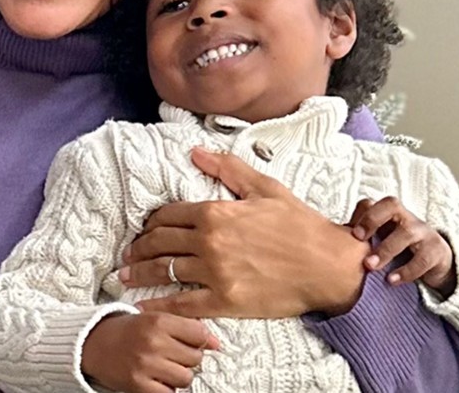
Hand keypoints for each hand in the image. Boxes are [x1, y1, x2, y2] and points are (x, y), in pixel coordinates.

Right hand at [82, 312, 218, 392]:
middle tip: (169, 355)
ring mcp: (145, 364)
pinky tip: (155, 380)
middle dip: (186, 359)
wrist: (90, 344)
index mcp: (157, 321)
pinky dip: (165, 389)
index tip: (185, 342)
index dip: (196, 340)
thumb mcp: (153, 319)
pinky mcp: (138, 385)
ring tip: (162, 368)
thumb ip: (185, 327)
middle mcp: (152, 342)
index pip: (200, 334)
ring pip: (186, 377)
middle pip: (195, 358)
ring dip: (177, 375)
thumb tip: (217, 344)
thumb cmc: (126, 331)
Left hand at [119, 148, 369, 318]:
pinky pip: (183, 304)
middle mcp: (210, 242)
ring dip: (140, 273)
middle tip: (129, 252)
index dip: (151, 222)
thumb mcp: (266, 188)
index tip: (145, 229)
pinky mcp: (226, 301)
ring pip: (165, 271)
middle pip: (159, 243)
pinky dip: (160, 306)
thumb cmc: (301, 226)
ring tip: (126, 275)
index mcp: (216, 213)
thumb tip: (196, 152)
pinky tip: (144, 305)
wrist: (331, 266)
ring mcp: (216, 273)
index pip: (167, 215)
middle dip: (139, 248)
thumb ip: (228, 169)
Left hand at [350, 196, 456, 296]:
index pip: (374, 202)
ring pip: (407, 232)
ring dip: (386, 249)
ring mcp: (424, 232)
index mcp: (389, 214)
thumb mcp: (379, 242)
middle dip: (373, 220)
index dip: (363, 213)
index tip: (352, 233)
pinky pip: (423, 258)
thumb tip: (329, 246)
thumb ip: (360, 240)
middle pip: (392, 205)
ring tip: (370, 266)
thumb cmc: (397, 248)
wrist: (435, 262)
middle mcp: (407, 218)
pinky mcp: (437, 251)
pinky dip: (406, 271)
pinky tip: (391, 280)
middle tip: (359, 240)